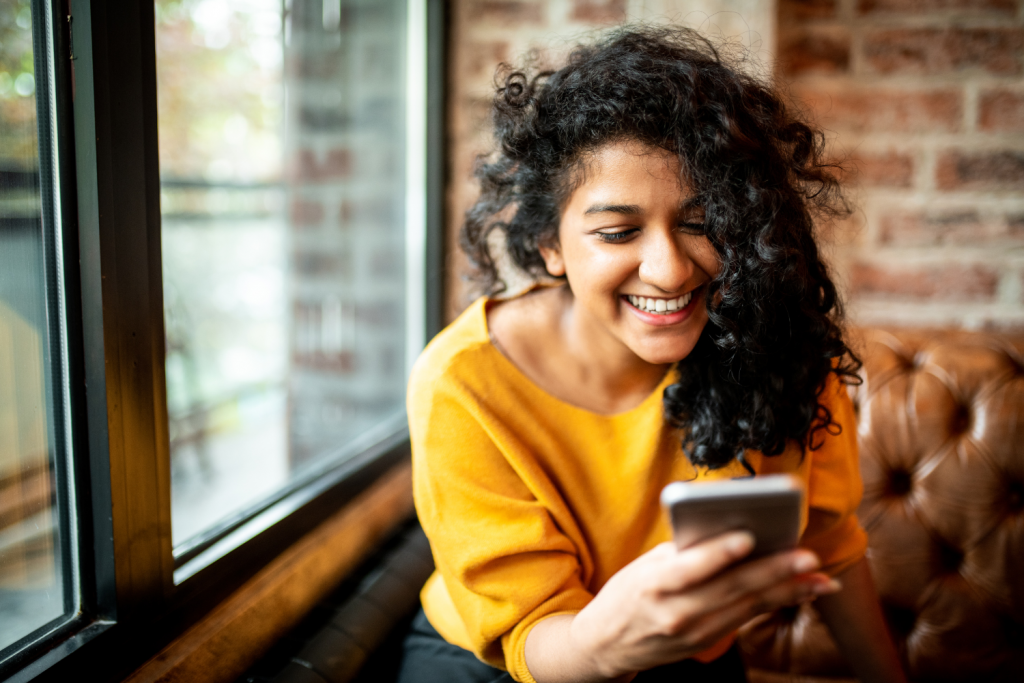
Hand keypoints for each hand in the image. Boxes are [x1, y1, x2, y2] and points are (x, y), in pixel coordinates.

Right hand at [564, 532, 838, 678]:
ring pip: (748, 607)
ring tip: (820, 578)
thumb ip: (682, 552)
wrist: (606, 643)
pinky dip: (776, 603)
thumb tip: (728, 530)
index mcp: (654, 584)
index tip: (748, 536)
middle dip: (774, 572)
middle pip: (731, 589)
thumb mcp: (643, 566)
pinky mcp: (706, 643)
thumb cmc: (627, 594)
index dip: (720, 553)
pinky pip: (746, 619)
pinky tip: (801, 592)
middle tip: (808, 557)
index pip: (690, 567)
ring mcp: (694, 632)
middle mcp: (676, 612)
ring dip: (788, 592)